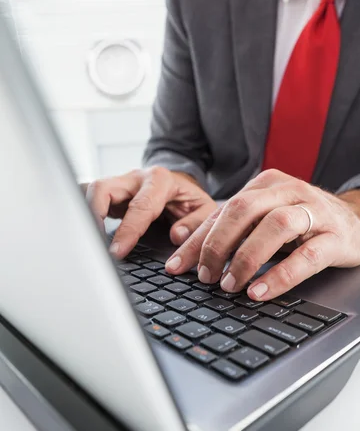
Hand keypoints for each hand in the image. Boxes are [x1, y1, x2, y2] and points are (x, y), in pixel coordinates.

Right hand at [84, 167, 216, 258]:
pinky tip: (84, 230)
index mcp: (160, 180)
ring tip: (88, 241)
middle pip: (103, 189)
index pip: (139, 207)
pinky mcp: (110, 191)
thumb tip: (176, 235)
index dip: (127, 231)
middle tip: (94, 244)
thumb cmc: (190, 199)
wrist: (181, 183)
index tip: (116, 252)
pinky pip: (89, 196)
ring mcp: (120, 183)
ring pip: (91, 191)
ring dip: (86, 214)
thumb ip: (195, 223)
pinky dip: (83, 211)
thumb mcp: (205, 209)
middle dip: (94, 215)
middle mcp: (135, 177)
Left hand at [165, 169, 359, 300]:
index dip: (196, 240)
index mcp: (265, 185)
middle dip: (218, 244)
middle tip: (205, 276)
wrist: (355, 221)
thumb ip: (228, 229)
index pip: (223, 210)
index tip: (176, 267)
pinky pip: (306, 256)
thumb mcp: (263, 220)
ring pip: (276, 226)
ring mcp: (315, 211)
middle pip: (244, 210)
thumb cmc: (301, 223)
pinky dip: (280, 275)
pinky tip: (259, 291)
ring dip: (247, 258)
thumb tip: (183, 245)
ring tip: (229, 285)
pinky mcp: (336, 237)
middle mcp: (289, 191)